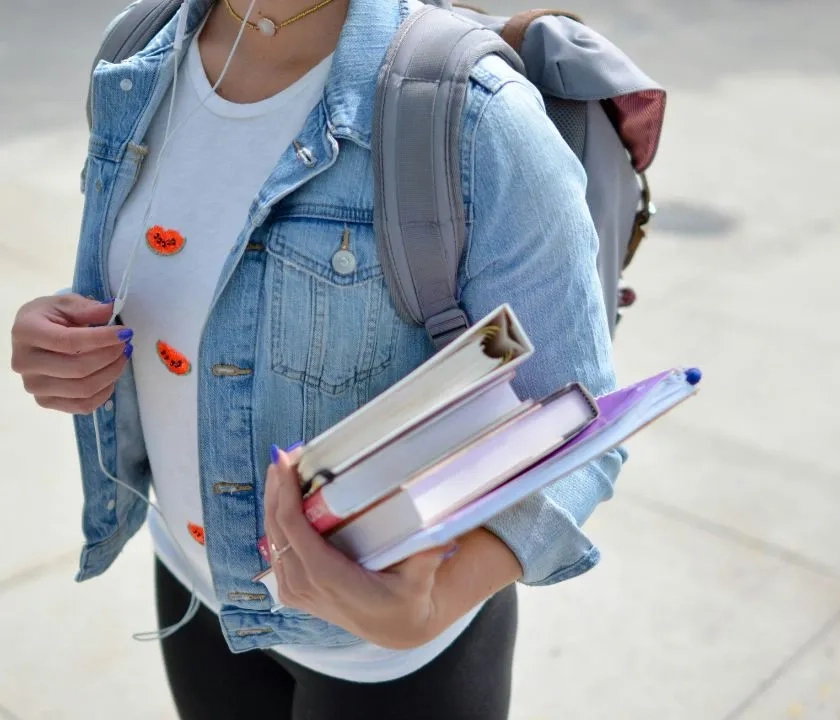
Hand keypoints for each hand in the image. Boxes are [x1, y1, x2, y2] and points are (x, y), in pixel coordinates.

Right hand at [10, 294, 133, 413]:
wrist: (34, 336)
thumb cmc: (50, 317)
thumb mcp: (65, 303)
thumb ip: (87, 308)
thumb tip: (111, 310)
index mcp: (26, 332)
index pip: (68, 341)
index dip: (101, 338)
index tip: (125, 332)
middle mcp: (24, 362)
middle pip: (78, 369)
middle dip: (110, 356)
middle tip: (126, 345)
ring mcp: (34, 386)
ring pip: (83, 389)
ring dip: (111, 373)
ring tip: (122, 358)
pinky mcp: (45, 401)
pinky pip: (82, 405)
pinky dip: (104, 393)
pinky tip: (110, 376)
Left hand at [263, 447, 455, 649]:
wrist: (396, 628)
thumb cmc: (407, 600)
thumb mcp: (419, 580)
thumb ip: (426, 556)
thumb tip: (443, 531)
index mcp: (327, 577)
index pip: (293, 529)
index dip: (285, 493)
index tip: (285, 462)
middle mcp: (304, 585)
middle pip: (276, 528)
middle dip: (276, 488)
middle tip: (283, 455)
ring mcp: (295, 590)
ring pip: (271, 538)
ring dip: (273, 502)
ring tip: (281, 469)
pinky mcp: (293, 590)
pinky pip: (276, 550)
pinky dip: (276, 521)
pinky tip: (281, 498)